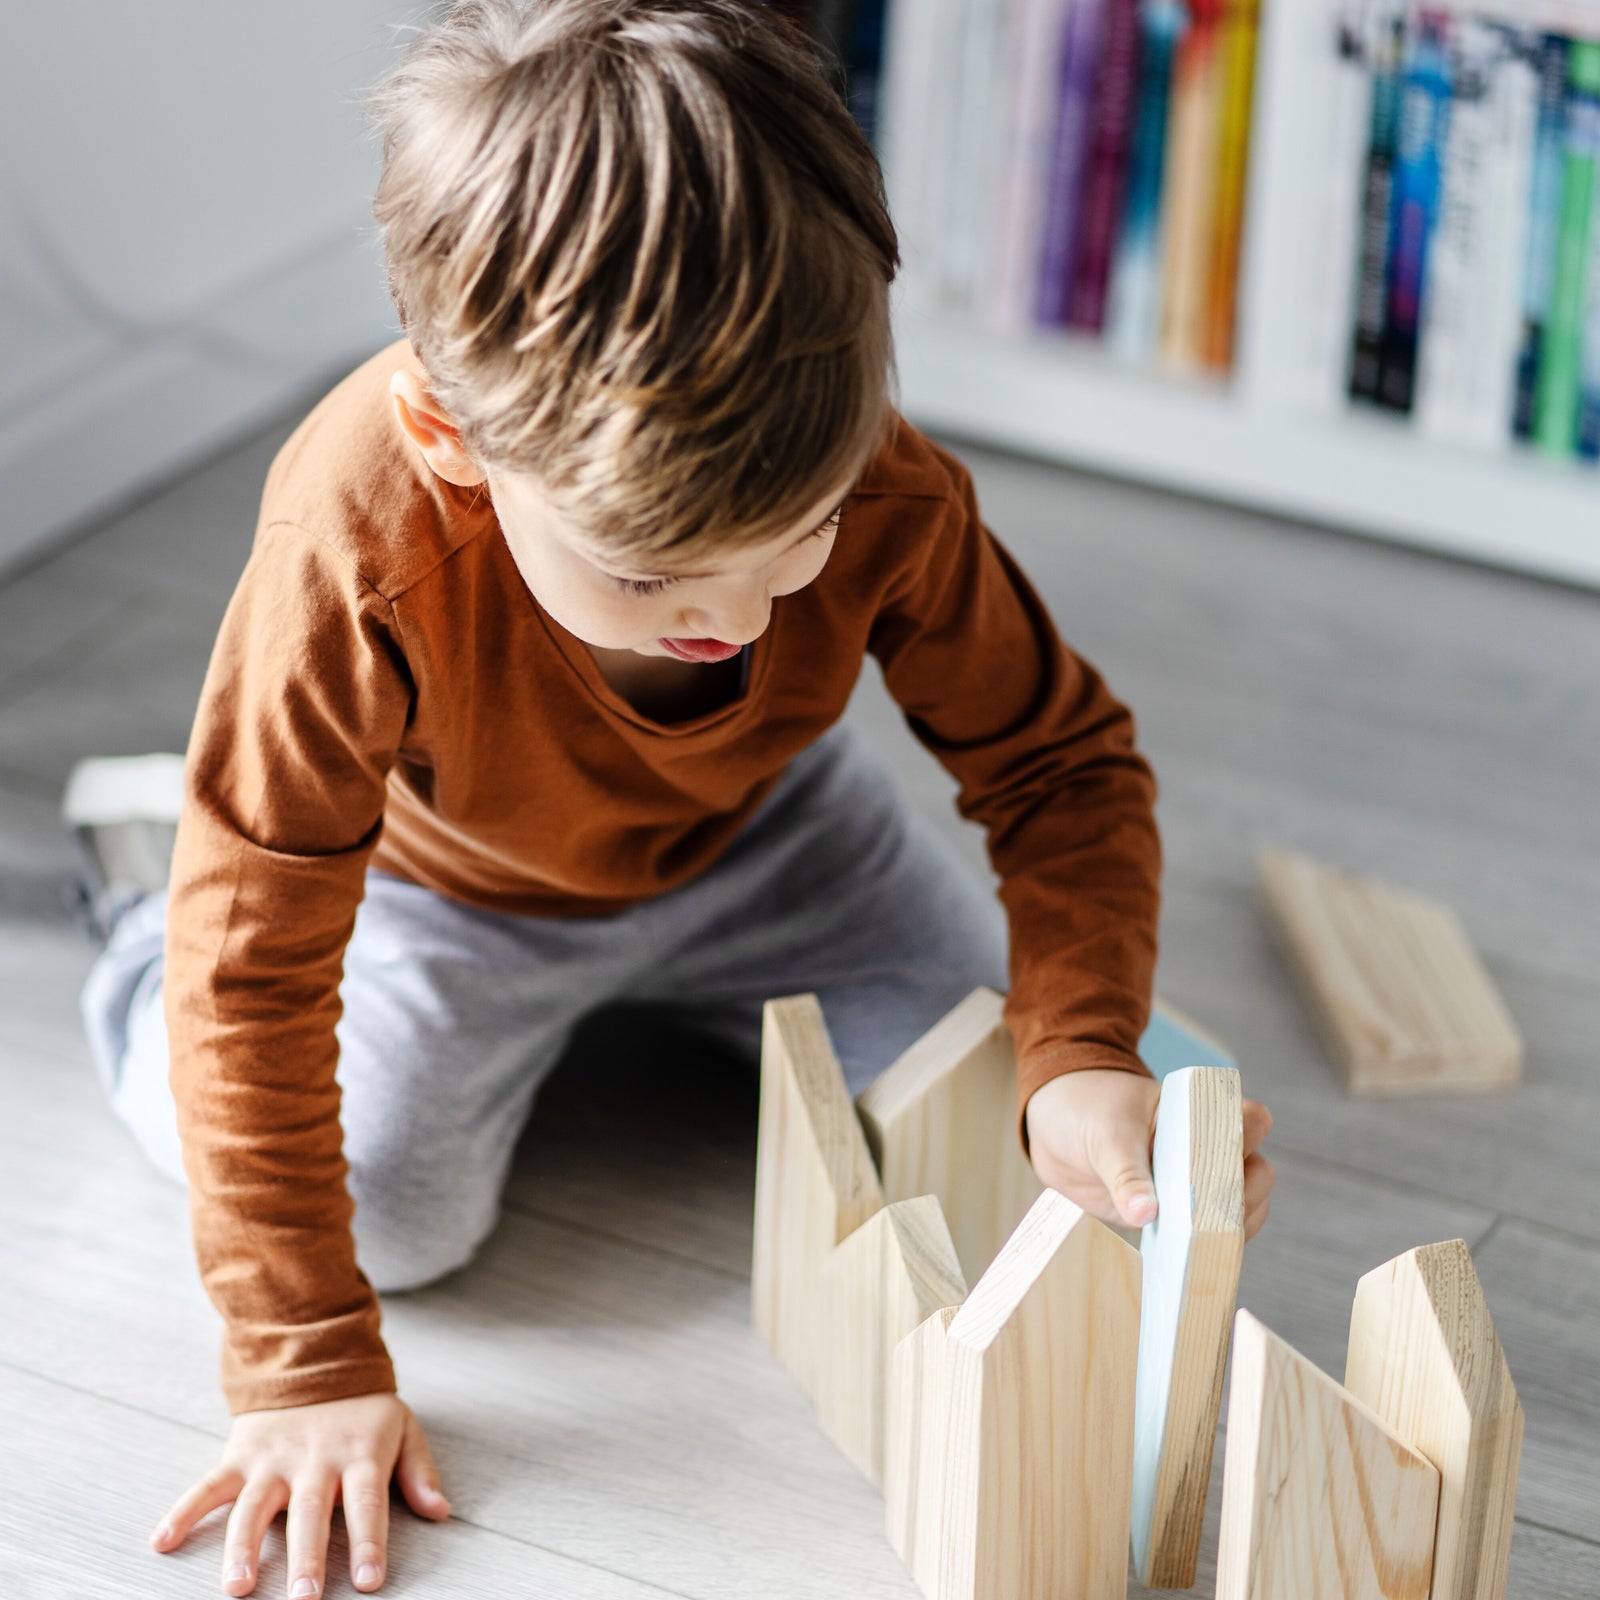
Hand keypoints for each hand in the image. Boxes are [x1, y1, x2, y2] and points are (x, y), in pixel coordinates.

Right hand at [146, 1391, 450, 1595]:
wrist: (316, 1358)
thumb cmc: (364, 1410)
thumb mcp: (403, 1429)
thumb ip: (419, 1472)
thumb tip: (441, 1512)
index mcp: (360, 1454)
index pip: (368, 1502)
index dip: (369, 1541)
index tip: (370, 1582)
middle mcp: (315, 1459)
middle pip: (310, 1512)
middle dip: (306, 1556)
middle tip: (304, 1599)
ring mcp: (273, 1458)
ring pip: (255, 1505)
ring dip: (243, 1547)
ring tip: (236, 1587)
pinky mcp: (240, 1455)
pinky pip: (208, 1485)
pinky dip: (184, 1511)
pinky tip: (163, 1542)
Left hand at [1024, 1068, 1274, 1239]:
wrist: (1052, 1127)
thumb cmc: (1086, 1109)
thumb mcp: (1104, 1134)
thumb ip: (1126, 1172)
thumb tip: (1147, 1214)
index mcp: (1198, 1111)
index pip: (1251, 1121)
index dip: (1248, 1141)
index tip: (1220, 1159)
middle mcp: (1205, 1148)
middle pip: (1257, 1175)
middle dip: (1242, 1197)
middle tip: (1206, 1210)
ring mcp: (1192, 1185)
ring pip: (1240, 1211)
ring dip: (1227, 1229)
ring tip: (1196, 1240)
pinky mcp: (1171, 1217)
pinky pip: (1202, 1236)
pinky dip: (1200, 1249)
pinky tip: (1185, 1261)